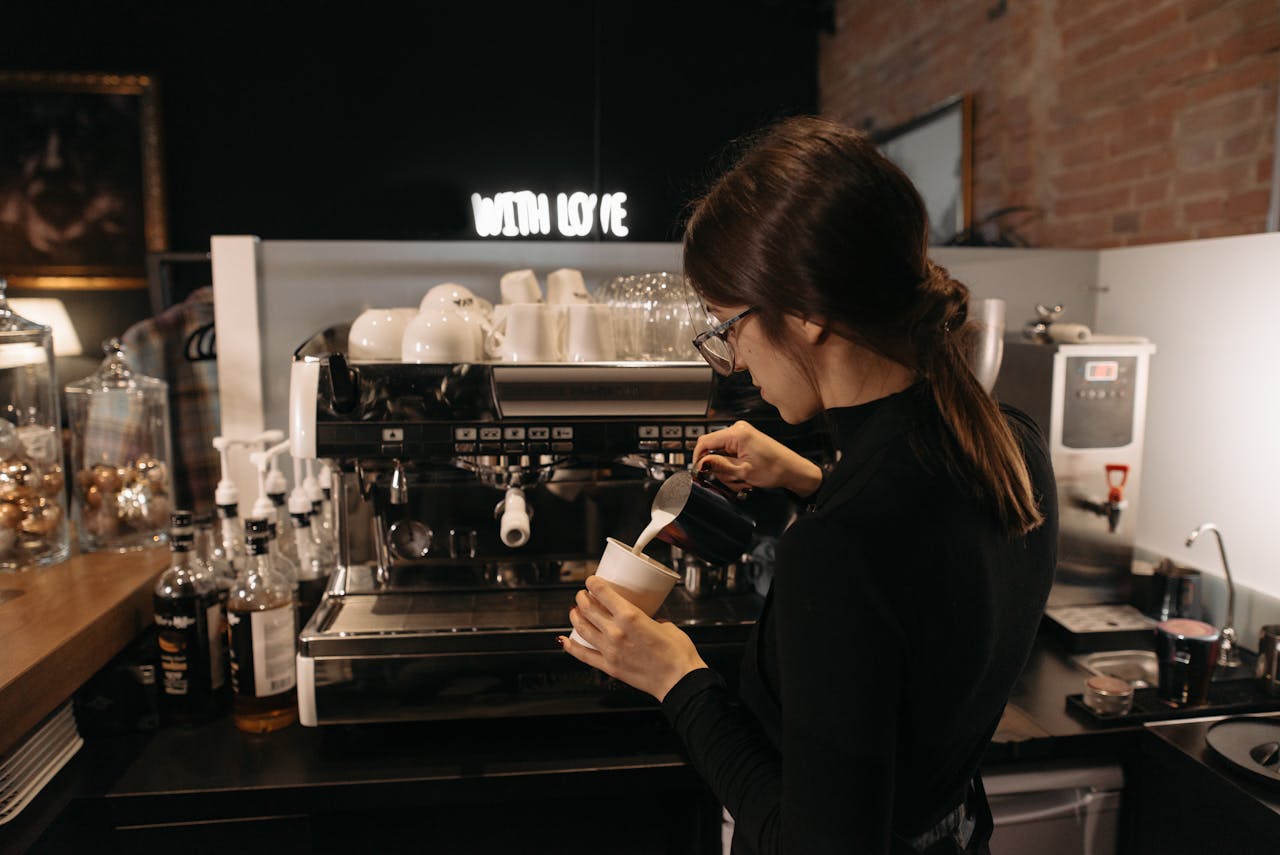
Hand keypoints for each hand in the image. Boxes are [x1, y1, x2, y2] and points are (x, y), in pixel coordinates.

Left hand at [560, 576, 706, 701]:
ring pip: (582, 628)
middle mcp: (616, 632)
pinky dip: (571, 646)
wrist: (679, 680)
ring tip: (575, 612)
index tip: (591, 580)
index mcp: (630, 617)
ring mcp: (610, 650)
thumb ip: (650, 619)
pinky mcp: (609, 667)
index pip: (602, 593)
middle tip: (583, 595)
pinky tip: (565, 640)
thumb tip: (646, 617)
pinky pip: (583, 655)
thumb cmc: (678, 654)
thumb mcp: (665, 624)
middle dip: (582, 598)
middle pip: (588, 609)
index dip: (592, 583)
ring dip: (575, 617)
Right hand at [692, 420, 821, 495]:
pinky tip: (743, 475)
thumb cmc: (775, 469)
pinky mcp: (744, 441)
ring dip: (727, 471)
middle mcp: (738, 429)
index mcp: (737, 433)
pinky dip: (733, 468)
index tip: (699, 472)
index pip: (705, 441)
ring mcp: (741, 434)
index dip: (698, 458)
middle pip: (712, 449)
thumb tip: (700, 463)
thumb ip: (718, 465)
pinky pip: (729, 455)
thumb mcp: (743, 471)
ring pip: (720, 455)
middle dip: (718, 468)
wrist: (793, 470)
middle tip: (732, 480)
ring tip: (742, 480)